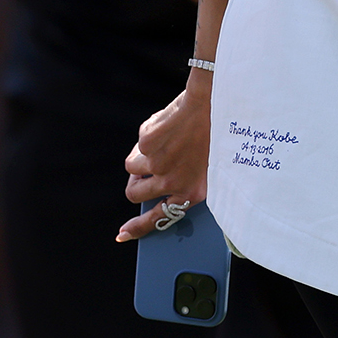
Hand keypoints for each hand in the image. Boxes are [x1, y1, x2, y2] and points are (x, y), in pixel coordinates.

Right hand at [117, 77, 210, 241]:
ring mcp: (158, 164)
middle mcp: (173, 183)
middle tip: (143, 171)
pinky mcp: (148, 145)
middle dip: (135, 183)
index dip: (137, 228)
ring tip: (161, 143)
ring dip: (139, 159)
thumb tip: (149, 184)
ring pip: (131, 169)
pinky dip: (147, 137)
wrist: (215, 102)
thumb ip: (180, 180)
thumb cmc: (214, 133)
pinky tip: (167, 127)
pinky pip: (138, 146)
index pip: (158, 219)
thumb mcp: (205, 166)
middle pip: (135, 193)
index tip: (122, 234)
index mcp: (192, 192)